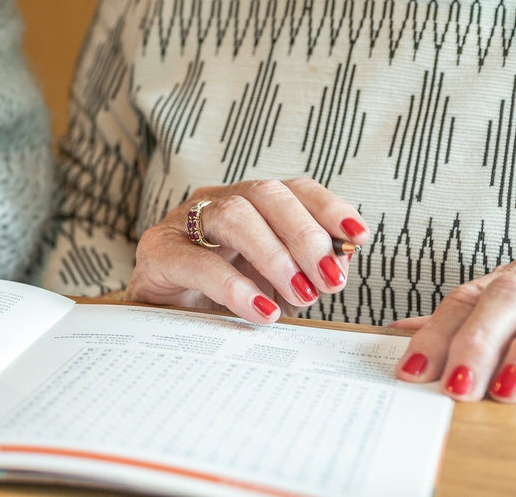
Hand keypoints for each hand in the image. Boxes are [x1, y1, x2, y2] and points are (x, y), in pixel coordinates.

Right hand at [125, 177, 367, 322]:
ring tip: (301, 295)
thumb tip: (340, 263)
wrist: (156, 327)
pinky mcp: (158, 254)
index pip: (293, 188)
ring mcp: (184, 223)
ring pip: (235, 215)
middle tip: (329, 279)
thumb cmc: (220, 301)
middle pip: (266, 193)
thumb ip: (306, 272)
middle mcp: (217, 202)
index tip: (358, 237)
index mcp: (249, 204)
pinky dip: (235, 286)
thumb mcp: (274, 287)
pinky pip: (198, 261)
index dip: (328, 207)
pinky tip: (261, 311)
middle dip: (306, 234)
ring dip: (275, 255)